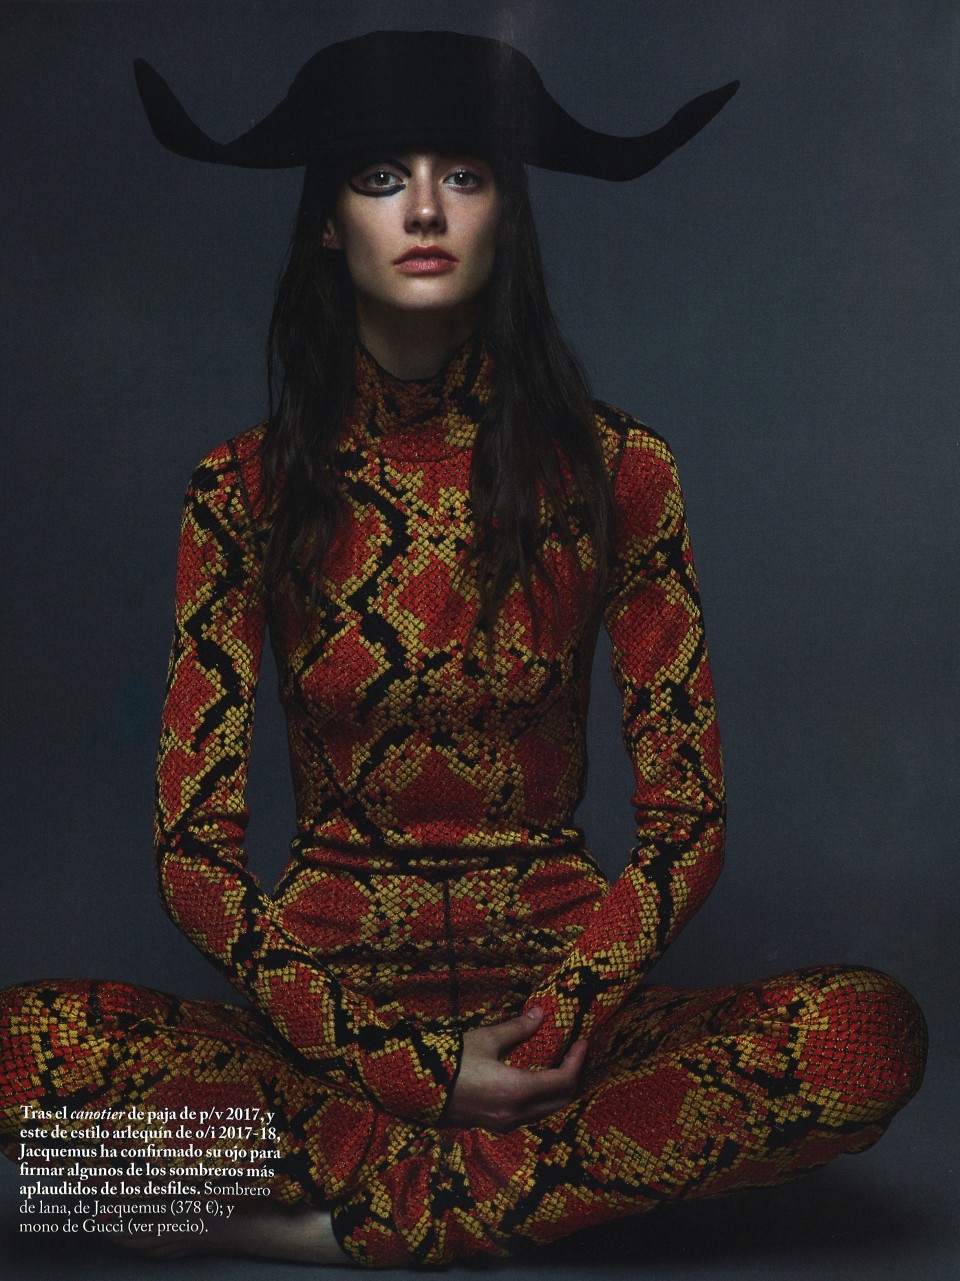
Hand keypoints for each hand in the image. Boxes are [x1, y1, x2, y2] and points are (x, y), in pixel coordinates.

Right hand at [444, 1007, 586, 1131]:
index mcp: (517, 1091)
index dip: (577, 1061)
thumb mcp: (486, 1039)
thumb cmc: (451, 1061)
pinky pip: (529, 1115)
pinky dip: (541, 1098)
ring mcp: (505, 1124)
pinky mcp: (495, 1125)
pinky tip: (534, 1078)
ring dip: (557, 1090)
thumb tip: (540, 1014)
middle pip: (560, 1101)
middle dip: (573, 1077)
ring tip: (558, 1064)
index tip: (582, 1042)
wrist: (416, 1088)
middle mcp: (516, 1114)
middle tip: (575, 1054)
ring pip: (546, 1111)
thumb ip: (517, 1029)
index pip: (563, 1081)